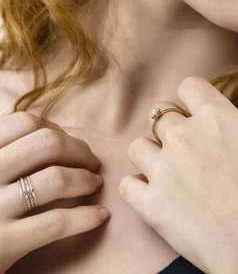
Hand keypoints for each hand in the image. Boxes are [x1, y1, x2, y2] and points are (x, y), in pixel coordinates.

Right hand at [0, 112, 108, 272]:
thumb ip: (6, 149)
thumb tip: (52, 133)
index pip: (25, 123)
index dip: (55, 130)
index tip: (67, 145)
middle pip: (47, 144)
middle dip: (79, 151)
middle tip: (92, 163)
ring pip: (55, 179)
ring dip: (86, 179)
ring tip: (95, 184)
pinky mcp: (4, 243)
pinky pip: (55, 222)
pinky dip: (84, 217)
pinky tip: (99, 216)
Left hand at [119, 77, 237, 273]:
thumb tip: (235, 127)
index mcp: (217, 117)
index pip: (189, 86)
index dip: (192, 99)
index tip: (196, 113)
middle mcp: (185, 135)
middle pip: (160, 114)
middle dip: (171, 127)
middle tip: (184, 148)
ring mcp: (164, 168)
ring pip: (138, 146)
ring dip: (151, 156)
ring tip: (168, 172)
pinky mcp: (150, 202)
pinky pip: (127, 183)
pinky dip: (138, 188)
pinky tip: (154, 195)